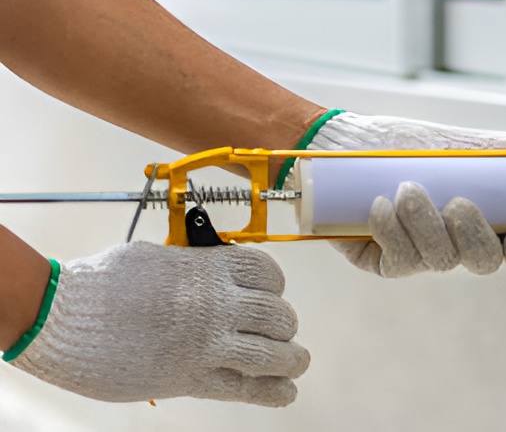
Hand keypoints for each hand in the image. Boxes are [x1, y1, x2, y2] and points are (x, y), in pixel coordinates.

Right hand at [10, 242, 308, 406]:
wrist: (63, 317)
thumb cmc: (101, 284)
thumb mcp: (155, 258)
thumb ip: (189, 268)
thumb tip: (204, 271)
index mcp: (208, 269)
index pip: (267, 272)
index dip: (275, 286)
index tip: (270, 294)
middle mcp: (216, 305)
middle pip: (277, 316)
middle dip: (284, 326)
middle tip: (280, 333)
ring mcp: (205, 343)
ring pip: (270, 354)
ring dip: (289, 359)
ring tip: (296, 362)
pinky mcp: (189, 377)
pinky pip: (244, 388)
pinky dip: (271, 392)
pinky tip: (286, 393)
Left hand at [285, 112, 505, 275]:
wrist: (340, 144)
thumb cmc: (397, 142)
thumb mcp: (448, 141)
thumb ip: (494, 147)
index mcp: (480, 217)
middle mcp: (454, 242)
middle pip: (484, 262)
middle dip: (475, 237)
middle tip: (459, 204)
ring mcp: (420, 256)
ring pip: (440, 260)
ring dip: (426, 225)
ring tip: (407, 188)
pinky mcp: (384, 262)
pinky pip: (399, 261)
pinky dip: (392, 233)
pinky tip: (380, 206)